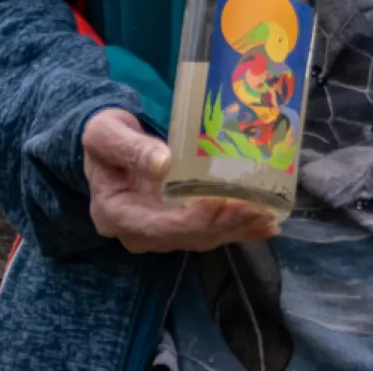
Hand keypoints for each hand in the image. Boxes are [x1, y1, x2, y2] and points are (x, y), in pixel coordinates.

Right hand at [82, 108, 278, 252]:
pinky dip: (236, 231)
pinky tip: (264, 228)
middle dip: (224, 224)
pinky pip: (208, 233)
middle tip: (258, 208)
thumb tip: (163, 163)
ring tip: (267, 216)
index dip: (191, 219)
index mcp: (115, 214)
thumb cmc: (104, 138)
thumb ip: (131, 148)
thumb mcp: (107, 135)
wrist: (106, 146)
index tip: (220, 203)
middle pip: (186, 236)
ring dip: (235, 229)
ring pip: (202, 238)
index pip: (157, 226)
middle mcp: (137, 232)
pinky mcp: (175, 226)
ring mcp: (158, 232)